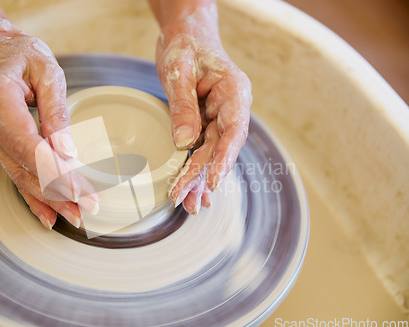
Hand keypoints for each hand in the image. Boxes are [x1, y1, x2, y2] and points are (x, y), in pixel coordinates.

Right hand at [0, 28, 97, 228]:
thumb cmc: (23, 56)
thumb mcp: (48, 72)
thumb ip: (57, 112)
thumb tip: (67, 152)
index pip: (28, 145)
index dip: (54, 172)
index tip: (81, 191)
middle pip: (26, 167)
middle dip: (59, 192)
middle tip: (90, 207)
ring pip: (21, 176)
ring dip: (50, 200)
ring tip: (77, 216)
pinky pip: (16, 175)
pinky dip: (33, 198)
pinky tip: (50, 218)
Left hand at [155, 4, 251, 214]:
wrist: (185, 35)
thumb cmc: (185, 45)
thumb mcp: (178, 70)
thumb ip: (182, 105)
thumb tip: (184, 143)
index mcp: (234, 91)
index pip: (235, 130)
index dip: (225, 158)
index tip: (213, 180)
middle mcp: (231, 108)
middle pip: (220, 148)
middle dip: (202, 176)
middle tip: (185, 200)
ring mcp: (220, 117)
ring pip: (211, 153)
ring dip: (199, 179)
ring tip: (187, 204)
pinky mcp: (206, 122)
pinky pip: (201, 149)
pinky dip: (194, 168)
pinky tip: (191, 190)